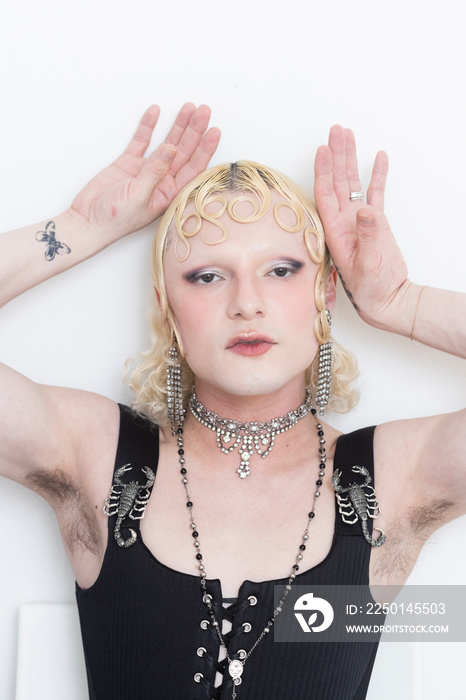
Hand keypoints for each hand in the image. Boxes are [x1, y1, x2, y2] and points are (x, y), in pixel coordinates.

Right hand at [69, 103, 220, 239]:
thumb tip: (172, 149)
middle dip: (194, 130)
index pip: (193, 167)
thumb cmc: (115, 219)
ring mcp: (146, 170)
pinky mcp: (129, 163)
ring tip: (188, 108)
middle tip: (203, 110)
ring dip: (177, 126)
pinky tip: (156, 112)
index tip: (214, 130)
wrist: (88, 221)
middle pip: (183, 151)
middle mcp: (162, 181)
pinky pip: (142, 141)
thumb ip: (154, 172)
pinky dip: (148, 126)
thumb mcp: (138, 196)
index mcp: (170, 193)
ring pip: (167, 143)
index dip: (204, 149)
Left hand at [314, 126, 408, 329]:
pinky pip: (375, 192)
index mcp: (335, 229)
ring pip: (352, 182)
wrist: (386, 297)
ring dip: (350, 159)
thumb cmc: (370, 287)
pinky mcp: (376, 222)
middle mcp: (343, 221)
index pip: (325, 194)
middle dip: (336, 155)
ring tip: (349, 135)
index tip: (322, 149)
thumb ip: (368, 236)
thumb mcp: (368, 263)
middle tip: (336, 131)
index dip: (323, 171)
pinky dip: (376, 174)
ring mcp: (359, 220)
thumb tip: (366, 211)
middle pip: (337, 181)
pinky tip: (377, 157)